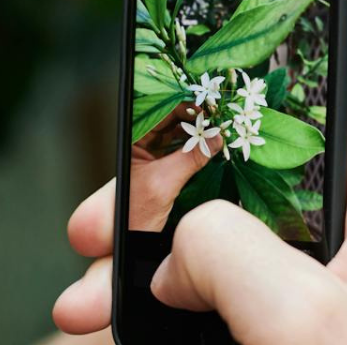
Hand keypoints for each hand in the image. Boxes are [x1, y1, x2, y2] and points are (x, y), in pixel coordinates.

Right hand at [54, 47, 346, 342]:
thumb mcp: (303, 322)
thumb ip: (230, 249)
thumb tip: (179, 248)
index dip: (283, 54)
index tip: (201, 66)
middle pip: (246, 163)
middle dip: (160, 187)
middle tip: (95, 226)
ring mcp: (312, 289)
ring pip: (212, 237)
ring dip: (138, 263)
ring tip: (78, 308)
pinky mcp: (280, 333)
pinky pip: (207, 298)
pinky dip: (152, 310)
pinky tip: (105, 334)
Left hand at [129, 105, 221, 231]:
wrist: (128, 239)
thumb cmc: (135, 212)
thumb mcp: (165, 181)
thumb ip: (190, 158)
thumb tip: (215, 138)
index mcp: (133, 140)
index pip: (160, 112)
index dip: (184, 107)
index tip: (208, 109)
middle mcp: (142, 144)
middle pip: (172, 120)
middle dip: (194, 119)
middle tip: (218, 119)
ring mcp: (153, 156)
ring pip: (179, 135)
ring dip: (198, 132)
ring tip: (218, 130)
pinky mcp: (163, 168)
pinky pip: (182, 150)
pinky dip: (197, 147)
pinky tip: (212, 146)